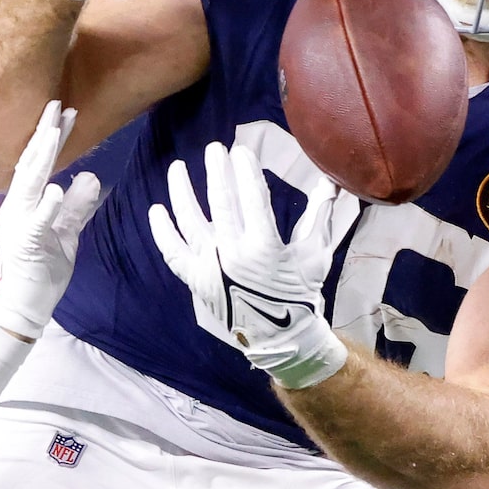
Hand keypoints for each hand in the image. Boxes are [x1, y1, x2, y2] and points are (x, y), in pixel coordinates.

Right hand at [0, 101, 102, 337]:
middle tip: (58, 104)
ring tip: (53, 131)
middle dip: (45, 133)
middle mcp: (17, 207)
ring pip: (30, 183)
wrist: (26, 304)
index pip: (39, 163)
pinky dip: (47, 205)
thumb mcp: (66, 233)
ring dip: (42, 157)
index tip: (65, 113)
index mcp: (26, 203)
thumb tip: (90, 177)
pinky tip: (56, 188)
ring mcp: (20, 223)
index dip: (52, 137)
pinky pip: (37, 221)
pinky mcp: (26, 242)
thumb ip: (77, 206)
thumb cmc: (43, 270)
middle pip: (32, 163)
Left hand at [149, 140, 357, 389]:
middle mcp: (233, 255)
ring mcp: (209, 268)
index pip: (252, 198)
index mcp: (264, 247)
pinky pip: (173, 252)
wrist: (279, 338)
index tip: (239, 150)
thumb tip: (331, 183)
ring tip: (177, 168)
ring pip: (190, 222)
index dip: (245, 171)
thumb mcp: (315, 256)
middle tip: (214, 149)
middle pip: (220, 203)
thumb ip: (319, 217)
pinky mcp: (195, 281)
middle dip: (216, 172)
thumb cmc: (299, 295)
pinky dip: (163, 231)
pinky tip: (156, 209)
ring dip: (181, 192)